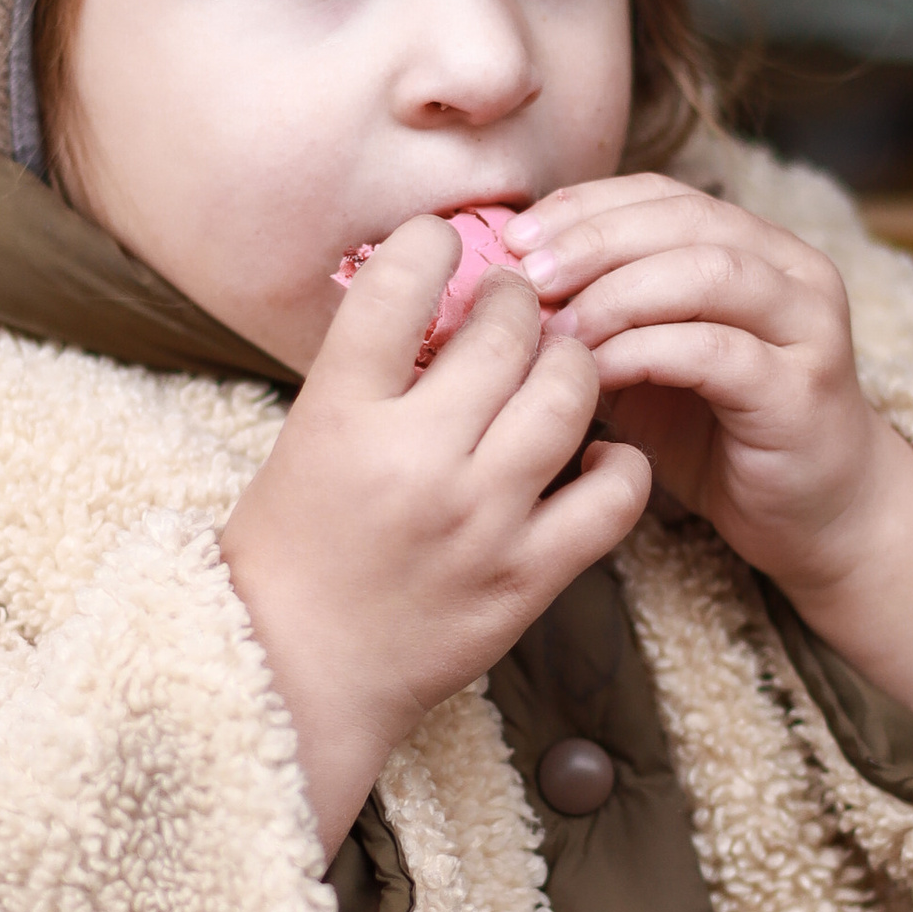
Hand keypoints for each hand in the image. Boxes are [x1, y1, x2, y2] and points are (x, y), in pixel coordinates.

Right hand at [218, 217, 650, 857]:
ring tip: (557, 364)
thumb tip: (442, 290)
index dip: (430, 242)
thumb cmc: (295, 545)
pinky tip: (593, 451)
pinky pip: (615, 492)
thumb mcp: (309, 436)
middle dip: (516, 297)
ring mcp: (482, 519)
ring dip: (572, 360)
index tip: (442, 241)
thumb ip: (371, 367)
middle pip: (505, 329)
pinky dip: (618, 458)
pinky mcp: (528, 574)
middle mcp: (417, 460)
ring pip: (570, 391)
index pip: (400, 284)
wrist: (296, 670)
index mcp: (342, 416)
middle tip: (514, 303)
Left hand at [505, 176, 912, 770]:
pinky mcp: (803, 389)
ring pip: (707, 270)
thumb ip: (599, 316)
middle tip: (525, 277)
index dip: (585, 206)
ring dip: (616, 292)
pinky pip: (716, 350)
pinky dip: (645, 350)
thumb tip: (500, 287)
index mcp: (755, 246)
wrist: (815, 517)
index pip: (662, 193)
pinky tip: (594, 372)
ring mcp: (807, 326)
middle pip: (682, 220)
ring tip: (554, 327)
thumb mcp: (647, 363)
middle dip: (592, 241)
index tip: (516, 237)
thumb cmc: (720, 436)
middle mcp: (792, 270)